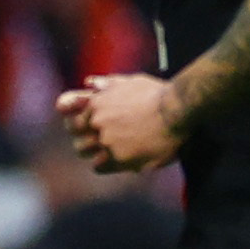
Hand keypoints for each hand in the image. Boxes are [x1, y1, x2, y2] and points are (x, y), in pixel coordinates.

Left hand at [59, 73, 183, 171]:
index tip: (86, 130)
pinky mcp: (118, 157)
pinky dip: (105, 164)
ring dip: (94, 153)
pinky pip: (99, 166)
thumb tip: (89, 83)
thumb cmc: (157, 94)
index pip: (73, 121)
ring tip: (108, 153)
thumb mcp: (130, 82)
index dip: (79, 126)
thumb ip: (108, 83)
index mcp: (96, 104)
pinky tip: (117, 161)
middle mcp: (97, 123)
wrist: (177, 110)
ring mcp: (106, 141)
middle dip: (85, 141)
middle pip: (77, 138)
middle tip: (95, 144)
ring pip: (85, 153)